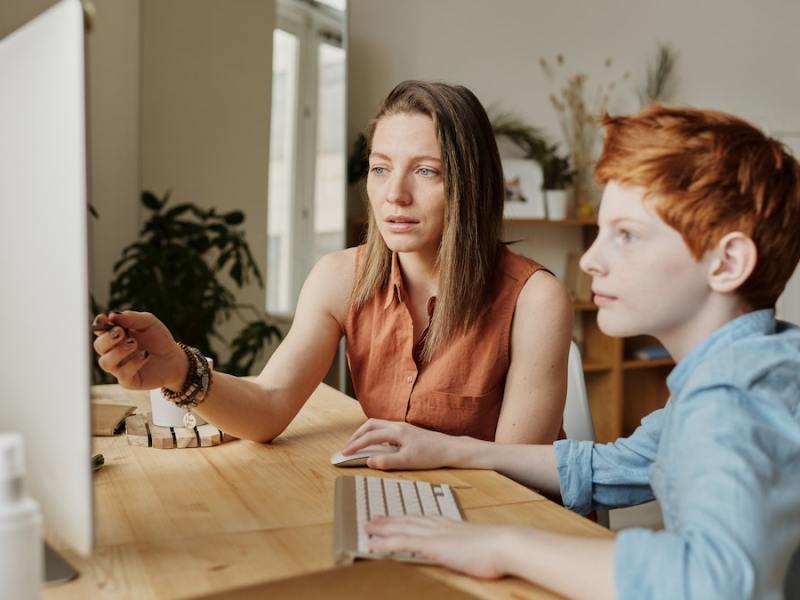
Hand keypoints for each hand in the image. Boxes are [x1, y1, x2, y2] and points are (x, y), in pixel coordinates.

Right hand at [92, 311, 186, 390]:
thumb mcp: (148, 323)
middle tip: (121, 332)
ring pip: (105, 362)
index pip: (100, 330)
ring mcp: (119, 367)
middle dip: (107, 338)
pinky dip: (133, 363)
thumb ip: (131, 318)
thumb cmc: (159, 339)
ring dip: (118, 352)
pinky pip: (122, 374)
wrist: (174, 358)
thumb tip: (112, 315)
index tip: (104, 319)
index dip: (98, 324)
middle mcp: (113, 352)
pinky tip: (145, 355)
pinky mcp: (128, 381)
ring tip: (134, 344)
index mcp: (116, 336)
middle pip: (98, 346)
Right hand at [342, 419, 462, 469]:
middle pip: (370, 425)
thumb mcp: (408, 461)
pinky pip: (385, 428)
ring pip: (378, 425)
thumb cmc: (431, 455)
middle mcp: (398, 426)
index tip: (344, 453)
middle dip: (357, 435)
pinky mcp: (407, 431)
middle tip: (348, 447)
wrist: (450, 449)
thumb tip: (369, 461)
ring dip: (365, 433)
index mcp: (396, 432)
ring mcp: (403, 427)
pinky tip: (377, 444)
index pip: (369, 437)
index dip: (355, 445)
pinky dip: (375, 434)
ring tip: (358, 444)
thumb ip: (387, 461)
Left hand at [365, 515, 512, 578]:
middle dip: (388, 520)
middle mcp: (438, 525)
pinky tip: (372, 545)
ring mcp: (433, 534)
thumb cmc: (497, 548)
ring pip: (400, 529)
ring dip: (381, 529)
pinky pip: (401, 543)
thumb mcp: (479, 544)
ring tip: (367, 528)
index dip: (405, 518)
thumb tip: (469, 550)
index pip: (422, 519)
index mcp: (449, 524)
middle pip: (407, 520)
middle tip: (372, 519)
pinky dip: (384, 543)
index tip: (395, 517)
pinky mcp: (431, 545)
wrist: (504, 544)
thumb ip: (468, 544)